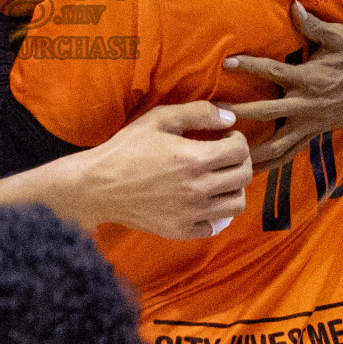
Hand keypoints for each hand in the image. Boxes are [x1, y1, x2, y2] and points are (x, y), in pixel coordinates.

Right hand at [75, 101, 251, 239]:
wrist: (98, 185)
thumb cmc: (127, 148)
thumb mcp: (159, 119)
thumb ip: (198, 113)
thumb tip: (231, 117)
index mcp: (196, 159)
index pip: (241, 151)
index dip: (238, 139)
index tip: (226, 136)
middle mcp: (199, 189)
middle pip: (244, 177)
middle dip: (241, 161)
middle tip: (226, 154)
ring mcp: (192, 213)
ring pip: (236, 204)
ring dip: (234, 188)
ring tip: (218, 177)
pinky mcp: (181, 230)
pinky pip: (215, 226)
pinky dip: (215, 213)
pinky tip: (202, 199)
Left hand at [221, 1, 342, 171]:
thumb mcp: (339, 37)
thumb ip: (312, 25)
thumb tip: (293, 5)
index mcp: (308, 77)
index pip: (272, 71)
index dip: (248, 66)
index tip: (226, 63)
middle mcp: (307, 103)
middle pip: (267, 112)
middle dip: (240, 115)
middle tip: (214, 117)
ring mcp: (311, 122)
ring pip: (278, 144)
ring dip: (254, 152)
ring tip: (229, 160)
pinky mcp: (315, 133)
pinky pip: (290, 153)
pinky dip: (272, 163)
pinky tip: (253, 171)